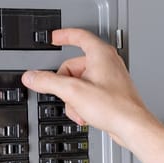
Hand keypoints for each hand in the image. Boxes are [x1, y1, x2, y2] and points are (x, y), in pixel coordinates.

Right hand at [21, 29, 156, 147]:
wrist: (132, 127)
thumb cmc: (114, 107)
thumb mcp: (73, 92)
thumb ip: (48, 82)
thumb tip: (31, 76)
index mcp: (101, 54)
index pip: (79, 36)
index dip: (63, 35)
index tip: (53, 38)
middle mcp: (107, 63)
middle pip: (73, 67)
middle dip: (66, 85)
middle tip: (67, 96)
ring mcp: (109, 78)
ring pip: (79, 83)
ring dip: (74, 99)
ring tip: (81, 109)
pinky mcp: (110, 93)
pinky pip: (87, 94)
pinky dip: (83, 104)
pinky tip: (87, 115)